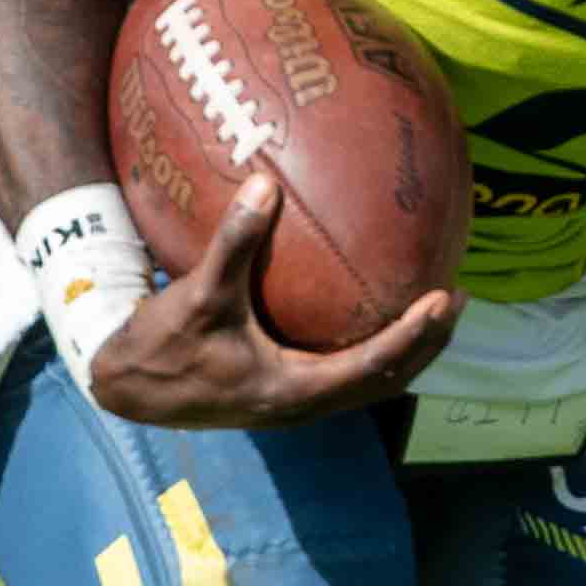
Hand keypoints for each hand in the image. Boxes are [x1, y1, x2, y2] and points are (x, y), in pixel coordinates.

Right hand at [77, 170, 453, 431]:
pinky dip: (370, 345)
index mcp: (293, 390)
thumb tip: (264, 181)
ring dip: (405, 349)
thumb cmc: (163, 346)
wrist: (127, 387)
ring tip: (432, 307)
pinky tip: (369, 307)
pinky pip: (344, 371)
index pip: (374, 365)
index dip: (415, 334)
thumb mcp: (198, 293)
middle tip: (457, 297)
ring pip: (369, 381)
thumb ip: (234, 241)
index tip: (445, 298)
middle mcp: (303, 404)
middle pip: (387, 380)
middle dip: (427, 344)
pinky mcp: (283, 391)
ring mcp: (295, 402)